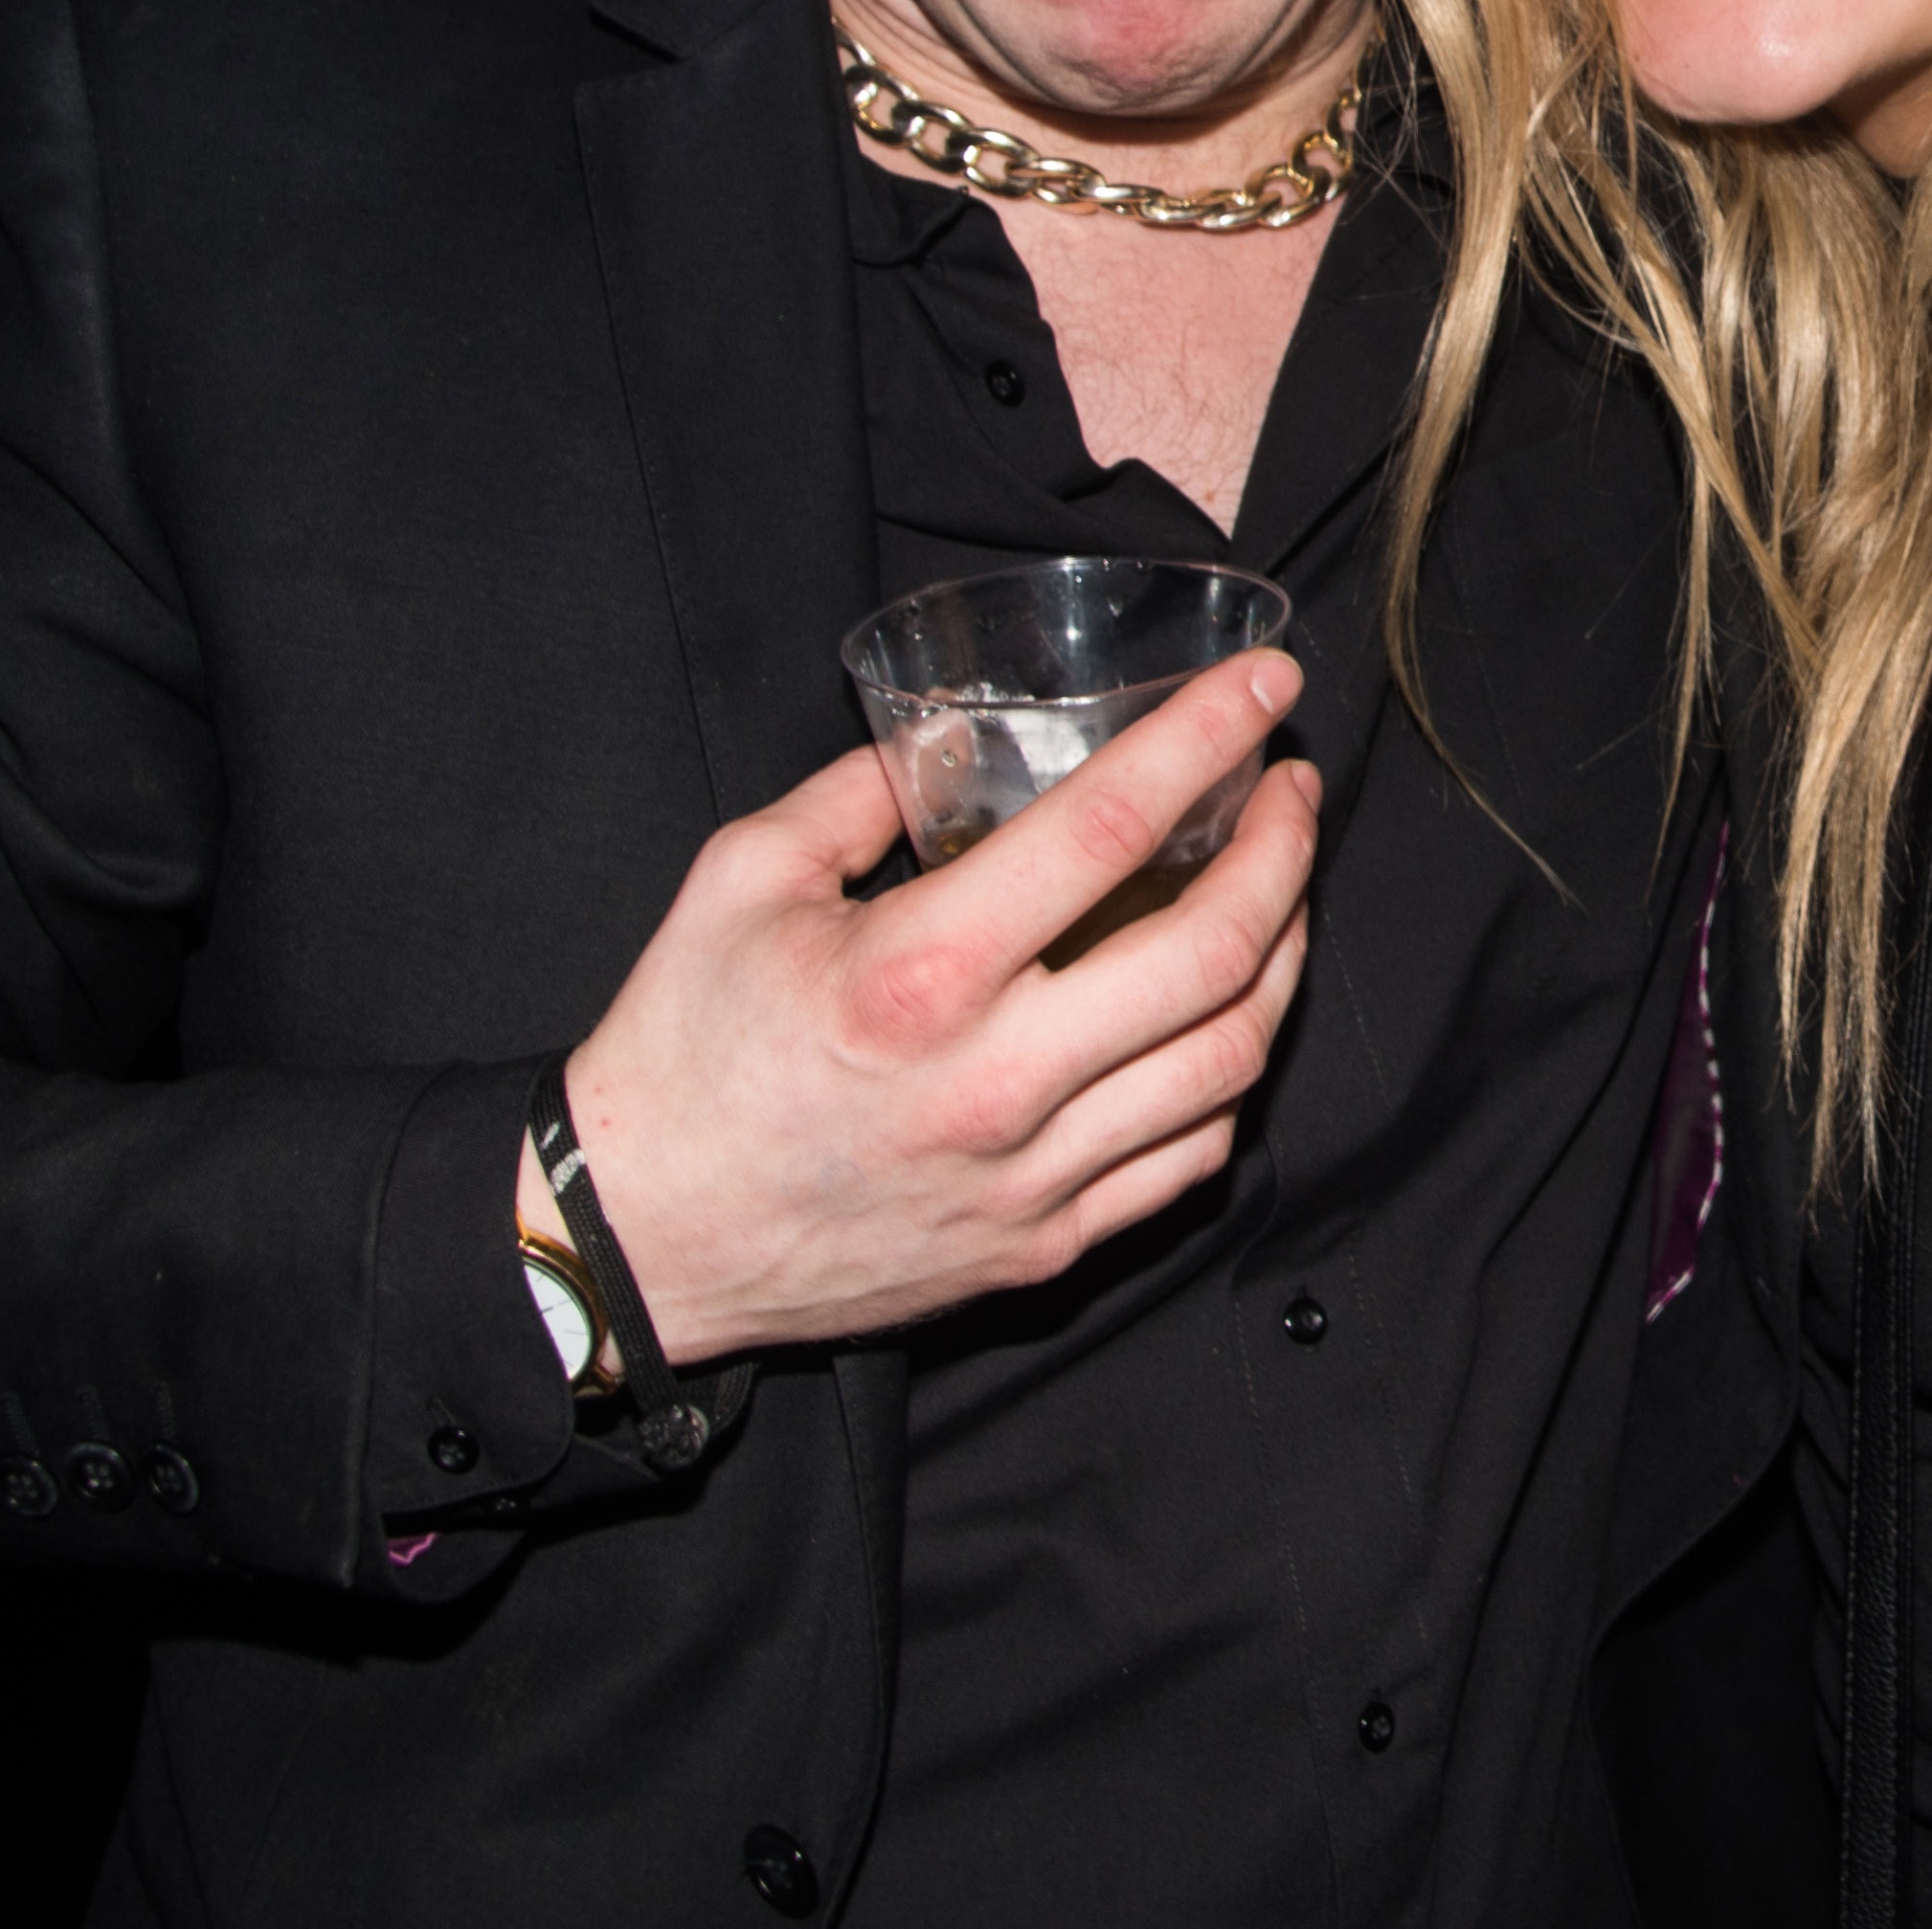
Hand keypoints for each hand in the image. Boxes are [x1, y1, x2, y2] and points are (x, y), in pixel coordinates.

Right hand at [550, 656, 1318, 1363]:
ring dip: (1283, 960)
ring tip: (1280, 893)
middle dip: (1285, 850)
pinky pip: (1189, 1160)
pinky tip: (1223, 1018)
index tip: (1263, 685)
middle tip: (1291, 790)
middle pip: (1212, 953)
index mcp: (918, 973)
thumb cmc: (681, 1053)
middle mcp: (994, 1082)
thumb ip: (862, 792)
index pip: (1109, 829)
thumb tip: (958, 732)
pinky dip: (1230, 1076)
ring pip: (1228, 1062)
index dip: (1207, 739)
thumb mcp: (743, 878)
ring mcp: (1028, 1177)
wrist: (639, 1240)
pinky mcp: (1038, 1246)